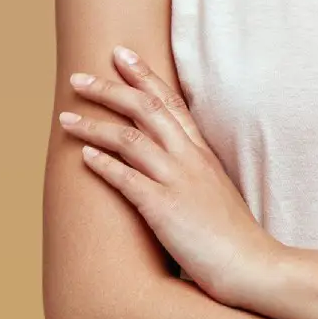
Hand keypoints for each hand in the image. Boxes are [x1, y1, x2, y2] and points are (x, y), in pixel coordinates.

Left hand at [57, 45, 284, 306]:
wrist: (251, 264)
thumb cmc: (232, 233)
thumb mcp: (215, 188)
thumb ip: (193, 170)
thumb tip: (170, 160)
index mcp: (202, 151)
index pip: (170, 101)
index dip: (144, 75)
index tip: (121, 54)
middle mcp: (190, 158)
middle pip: (145, 109)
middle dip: (109, 89)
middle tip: (79, 76)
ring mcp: (177, 181)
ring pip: (130, 139)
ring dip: (94, 125)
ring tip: (66, 117)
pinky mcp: (164, 208)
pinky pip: (127, 179)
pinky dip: (103, 164)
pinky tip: (84, 155)